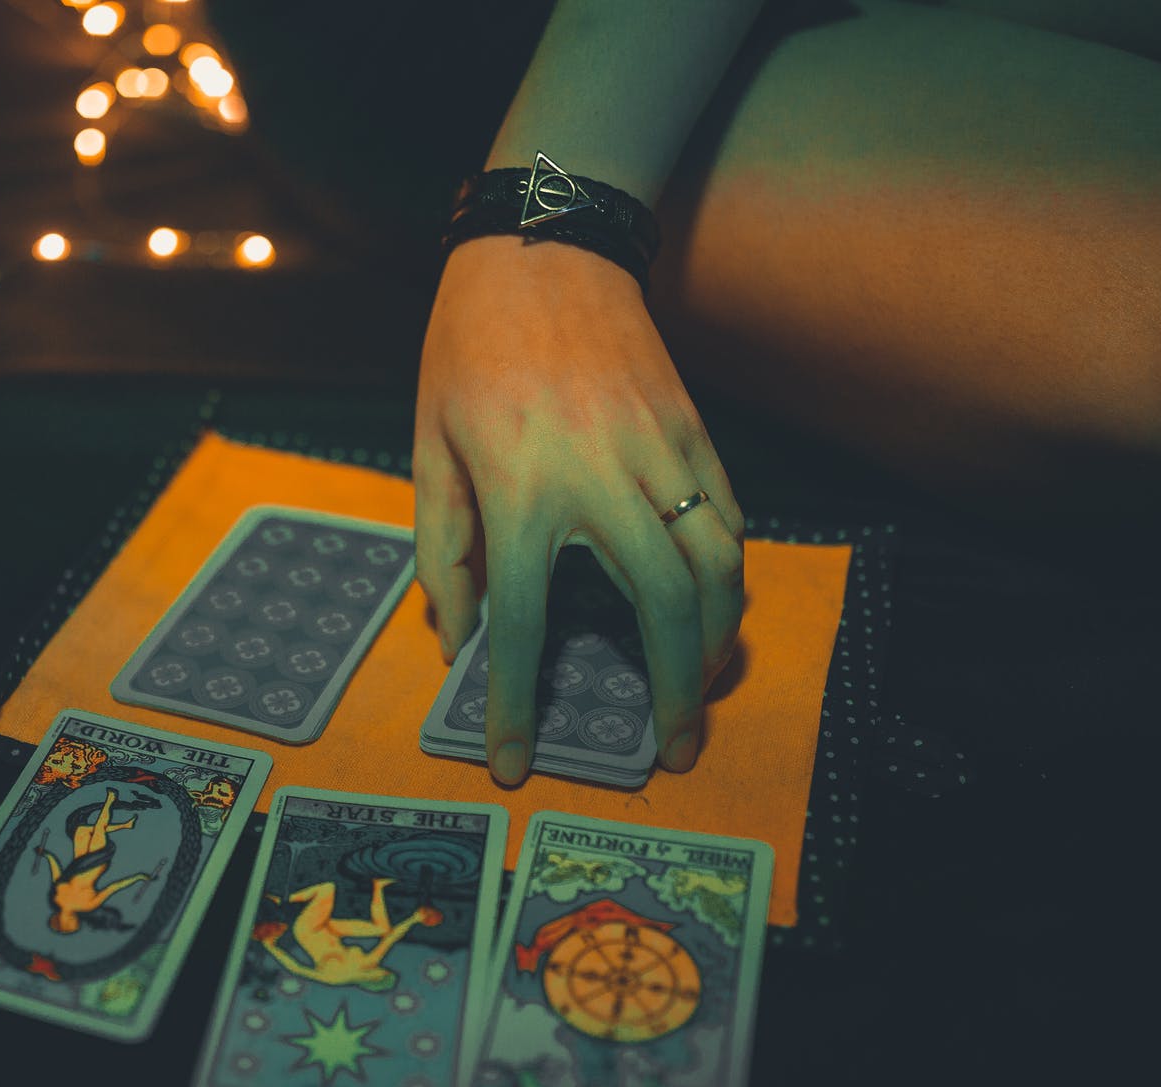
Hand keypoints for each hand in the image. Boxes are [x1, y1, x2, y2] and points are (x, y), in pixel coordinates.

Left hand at [413, 236, 744, 783]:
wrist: (543, 248)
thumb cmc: (467, 349)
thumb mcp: (428, 448)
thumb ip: (444, 551)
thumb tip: (459, 642)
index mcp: (521, 491)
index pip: (519, 624)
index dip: (513, 705)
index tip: (514, 763)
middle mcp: (603, 480)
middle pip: (664, 609)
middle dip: (675, 692)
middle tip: (673, 749)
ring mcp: (663, 452)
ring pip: (720, 569)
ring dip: (717, 644)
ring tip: (697, 690)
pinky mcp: (696, 431)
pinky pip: (732, 520)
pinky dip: (729, 578)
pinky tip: (710, 611)